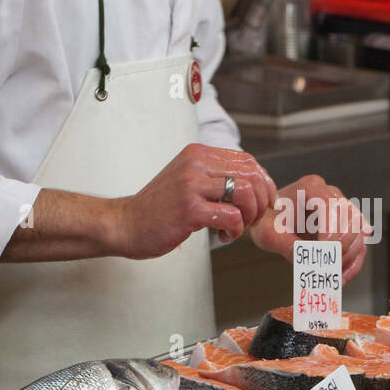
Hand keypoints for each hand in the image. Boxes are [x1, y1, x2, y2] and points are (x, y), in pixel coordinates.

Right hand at [115, 144, 276, 259]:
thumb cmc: (159, 207)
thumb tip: (253, 184)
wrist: (126, 223)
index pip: (248, 160)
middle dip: (260, 201)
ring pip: (245, 193)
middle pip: (252, 175)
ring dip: (249, 215)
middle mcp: (196, 164)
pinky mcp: (189, 209)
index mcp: (198, 154)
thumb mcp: (188, 179)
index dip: (263, 183)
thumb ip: (215, 176)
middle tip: (251, 218)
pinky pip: (231, 216)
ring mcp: (192, 185)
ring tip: (237, 226)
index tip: (262, 201)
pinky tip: (224, 235)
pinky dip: (235, 230)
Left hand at [249, 174, 372, 283]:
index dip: (332, 228)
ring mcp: (342, 210)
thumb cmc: (269, 220)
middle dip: (340, 246)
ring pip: (359, 232)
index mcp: (310, 188)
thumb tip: (309, 265)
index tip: (323, 250)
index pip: (331, 205)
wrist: (271, 219)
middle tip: (326, 267)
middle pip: (350, 218)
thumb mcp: (269, 233)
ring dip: (348, 257)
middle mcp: (331, 195)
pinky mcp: (347, 226)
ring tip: (332, 276)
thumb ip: (287, 246)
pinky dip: (353, 262)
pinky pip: (359, 243)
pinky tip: (341, 276)